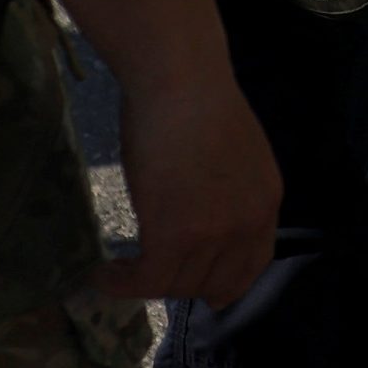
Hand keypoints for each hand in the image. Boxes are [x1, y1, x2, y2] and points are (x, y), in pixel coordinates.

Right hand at [91, 66, 279, 307]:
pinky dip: (121, 284)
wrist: (180, 81)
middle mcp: (248, 225)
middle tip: (145, 268)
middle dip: (178, 282)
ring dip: (143, 284)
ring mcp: (214, 234)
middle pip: (213, 283)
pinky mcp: (175, 238)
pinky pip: (147, 280)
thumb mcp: (232, 154)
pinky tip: (102, 275)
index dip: (219, 281)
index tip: (192, 281)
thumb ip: (226, 192)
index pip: (251, 266)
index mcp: (266, 202)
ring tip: (117, 271)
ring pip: (177, 285)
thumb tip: (199, 212)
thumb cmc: (196, 101)